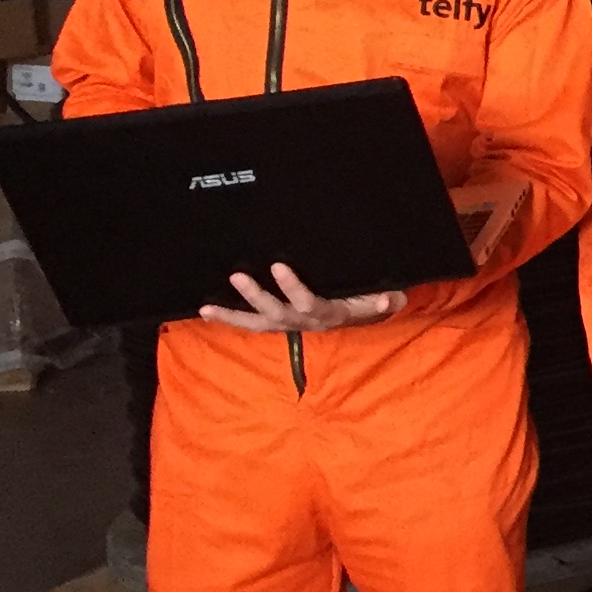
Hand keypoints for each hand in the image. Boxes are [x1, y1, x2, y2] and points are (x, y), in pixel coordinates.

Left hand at [198, 262, 403, 335]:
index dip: (292, 287)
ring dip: (232, 316)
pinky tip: (205, 311)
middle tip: (237, 276)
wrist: (359, 320)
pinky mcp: (277, 323)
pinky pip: (250, 325)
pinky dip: (229, 319)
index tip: (278, 266)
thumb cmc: (367, 303)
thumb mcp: (383, 300)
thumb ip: (385, 300)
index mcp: (326, 313)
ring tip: (206, 308)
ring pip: (257, 324)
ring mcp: (288, 324)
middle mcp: (303, 322)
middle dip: (256, 296)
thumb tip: (386, 299)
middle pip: (276, 313)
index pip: (307, 301)